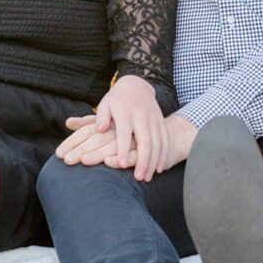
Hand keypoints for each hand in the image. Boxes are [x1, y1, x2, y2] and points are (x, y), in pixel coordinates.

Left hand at [53, 76, 168, 179]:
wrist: (138, 85)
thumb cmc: (116, 99)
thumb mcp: (105, 104)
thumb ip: (100, 117)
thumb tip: (99, 129)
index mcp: (125, 113)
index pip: (124, 133)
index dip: (123, 149)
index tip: (121, 164)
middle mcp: (141, 116)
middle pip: (145, 139)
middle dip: (143, 159)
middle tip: (139, 177)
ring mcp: (153, 119)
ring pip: (157, 142)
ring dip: (153, 160)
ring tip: (147, 177)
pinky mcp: (160, 122)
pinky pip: (164, 140)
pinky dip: (163, 154)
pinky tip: (159, 168)